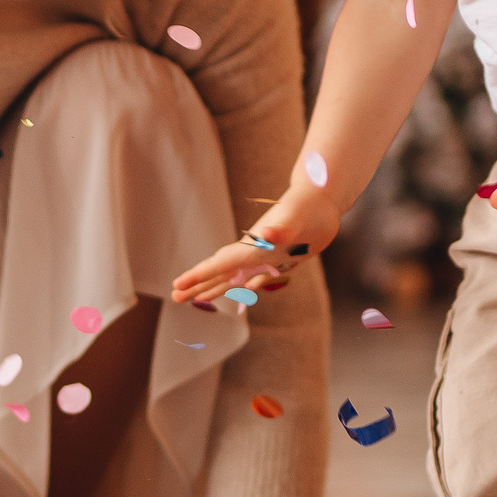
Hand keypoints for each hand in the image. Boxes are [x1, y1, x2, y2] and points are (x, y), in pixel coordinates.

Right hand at [171, 182, 339, 306]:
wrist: (321, 199)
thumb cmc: (308, 206)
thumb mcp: (296, 217)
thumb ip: (281, 228)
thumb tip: (265, 236)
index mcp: (252, 246)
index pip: (220, 264)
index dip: (199, 275)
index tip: (178, 286)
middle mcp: (254, 252)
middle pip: (220, 272)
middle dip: (197, 284)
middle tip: (175, 296)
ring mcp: (265, 257)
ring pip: (234, 277)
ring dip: (214, 287)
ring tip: (195, 298)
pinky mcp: (279, 260)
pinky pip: (255, 278)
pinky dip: (243, 287)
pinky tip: (239, 292)